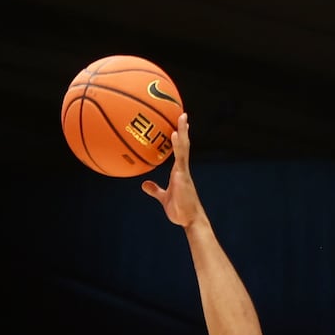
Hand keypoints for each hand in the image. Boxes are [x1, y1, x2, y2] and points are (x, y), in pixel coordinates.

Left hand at [141, 113, 205, 227]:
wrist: (189, 220)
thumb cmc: (180, 210)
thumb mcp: (163, 198)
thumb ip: (155, 190)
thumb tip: (144, 184)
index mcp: (179, 172)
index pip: (179, 151)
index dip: (180, 139)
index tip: (178, 126)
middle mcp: (182, 169)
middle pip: (183, 145)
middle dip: (183, 130)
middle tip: (182, 114)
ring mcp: (184, 172)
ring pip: (184, 148)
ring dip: (183, 132)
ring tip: (181, 117)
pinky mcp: (183, 176)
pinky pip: (180, 158)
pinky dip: (178, 146)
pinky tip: (175, 135)